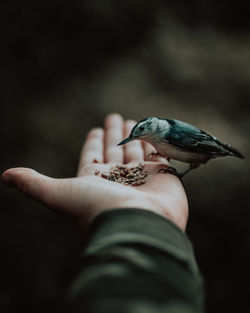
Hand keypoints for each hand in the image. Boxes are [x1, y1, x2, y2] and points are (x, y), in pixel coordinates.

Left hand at [2, 114, 187, 230]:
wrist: (138, 226)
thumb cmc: (97, 209)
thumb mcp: (58, 194)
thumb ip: (34, 183)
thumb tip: (5, 176)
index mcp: (95, 181)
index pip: (93, 157)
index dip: (93, 143)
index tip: (95, 130)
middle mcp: (118, 179)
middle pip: (115, 149)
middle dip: (114, 134)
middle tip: (115, 117)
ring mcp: (142, 176)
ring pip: (136, 149)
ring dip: (134, 135)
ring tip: (133, 120)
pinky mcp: (163, 175)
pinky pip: (158, 153)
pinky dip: (155, 143)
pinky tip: (154, 132)